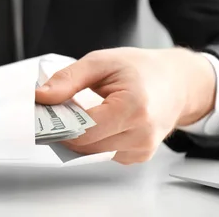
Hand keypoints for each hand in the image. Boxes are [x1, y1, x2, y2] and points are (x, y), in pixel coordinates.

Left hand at [35, 47, 215, 164]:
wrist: (177, 82)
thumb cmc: (142, 69)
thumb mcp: (100, 62)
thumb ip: (68, 80)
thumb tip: (41, 96)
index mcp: (134, 108)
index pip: (82, 130)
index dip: (57, 123)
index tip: (43, 112)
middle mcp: (141, 134)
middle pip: (84, 146)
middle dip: (64, 129)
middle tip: (55, 110)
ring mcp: (141, 149)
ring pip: (91, 153)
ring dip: (77, 136)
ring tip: (78, 112)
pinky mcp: (138, 156)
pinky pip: (103, 153)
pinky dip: (93, 140)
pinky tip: (96, 121)